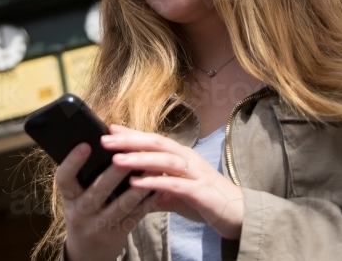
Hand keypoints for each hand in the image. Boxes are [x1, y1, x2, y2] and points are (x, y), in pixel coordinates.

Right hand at [55, 141, 160, 260]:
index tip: (85, 145)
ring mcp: (99, 226)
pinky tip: (158, 187)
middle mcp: (80, 213)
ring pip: (120, 205)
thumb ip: (84, 174)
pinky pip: (135, 216)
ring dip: (137, 187)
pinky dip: (147, 201)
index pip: (64, 178)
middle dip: (113, 173)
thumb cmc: (84, 212)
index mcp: (68, 198)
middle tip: (127, 154)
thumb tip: (104, 138)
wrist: (87, 253)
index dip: (72, 162)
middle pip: (97, 191)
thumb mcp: (76, 197)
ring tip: (151, 168)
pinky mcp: (117, 235)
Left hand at [102, 124, 244, 239]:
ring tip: (116, 159)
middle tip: (105, 139)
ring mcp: (194, 173)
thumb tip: (129, 190)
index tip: (108, 128)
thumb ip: (153, 189)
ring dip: (139, 158)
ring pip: (164, 160)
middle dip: (129, 140)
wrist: (237, 213)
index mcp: (180, 155)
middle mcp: (187, 158)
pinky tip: (137, 183)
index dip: (131, 133)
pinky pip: (174, 184)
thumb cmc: (204, 199)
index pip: (152, 139)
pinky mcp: (200, 191)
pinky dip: (155, 182)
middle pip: (155, 143)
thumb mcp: (174, 192)